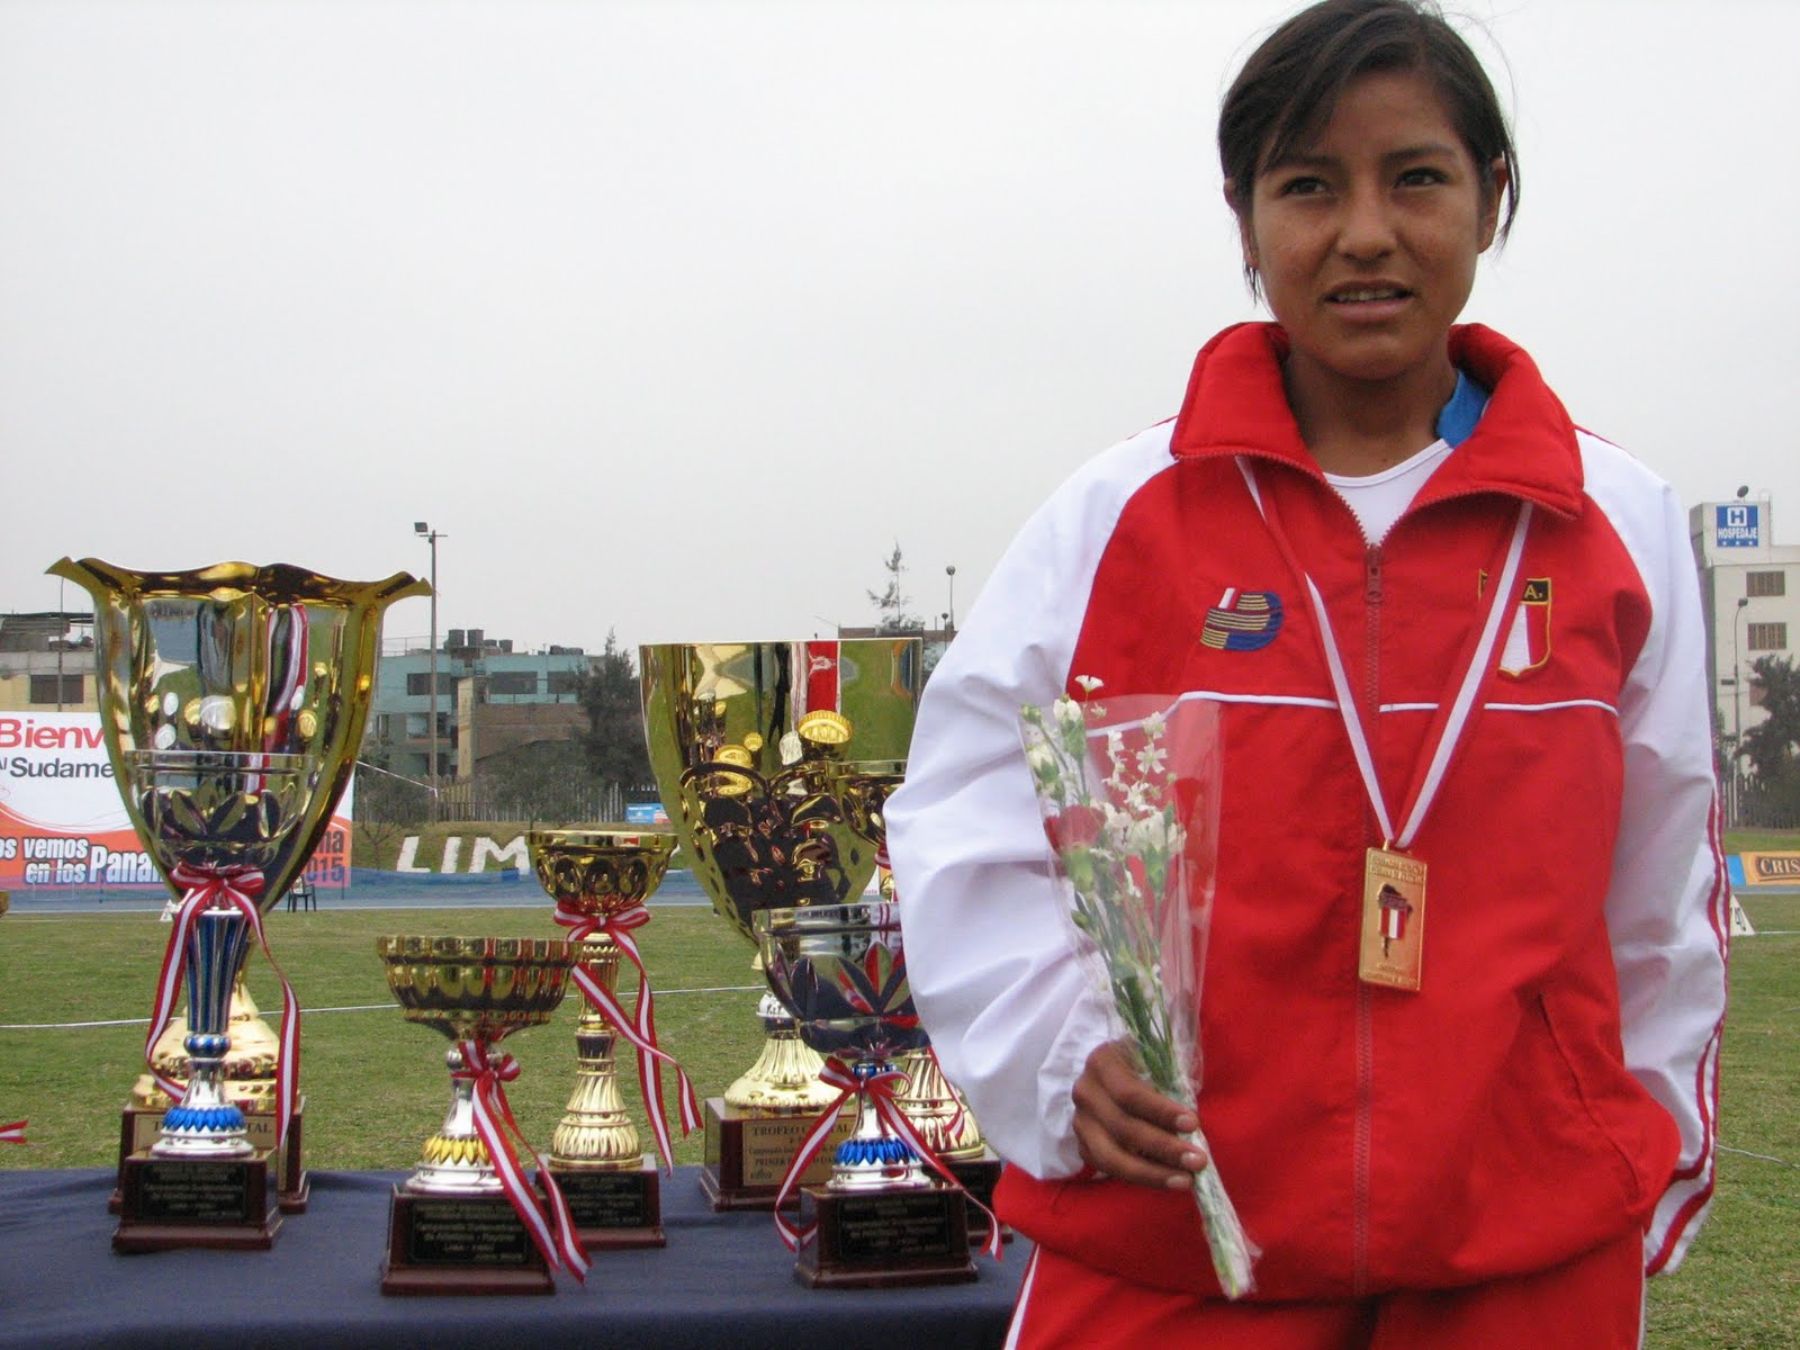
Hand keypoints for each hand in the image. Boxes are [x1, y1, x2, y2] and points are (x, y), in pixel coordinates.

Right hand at [1071, 1040, 1207, 1190]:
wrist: (1119, 1074)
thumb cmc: (1146, 1067)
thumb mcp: (1156, 1062)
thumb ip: (1169, 1086)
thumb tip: (1191, 1129)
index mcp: (1102, 1063)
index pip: (1129, 1093)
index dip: (1161, 1111)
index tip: (1193, 1124)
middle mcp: (1085, 1092)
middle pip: (1123, 1128)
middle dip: (1164, 1147)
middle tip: (1198, 1160)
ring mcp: (1081, 1121)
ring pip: (1111, 1157)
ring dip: (1152, 1173)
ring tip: (1185, 1180)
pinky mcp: (1084, 1145)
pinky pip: (1109, 1169)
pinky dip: (1139, 1177)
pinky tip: (1167, 1180)